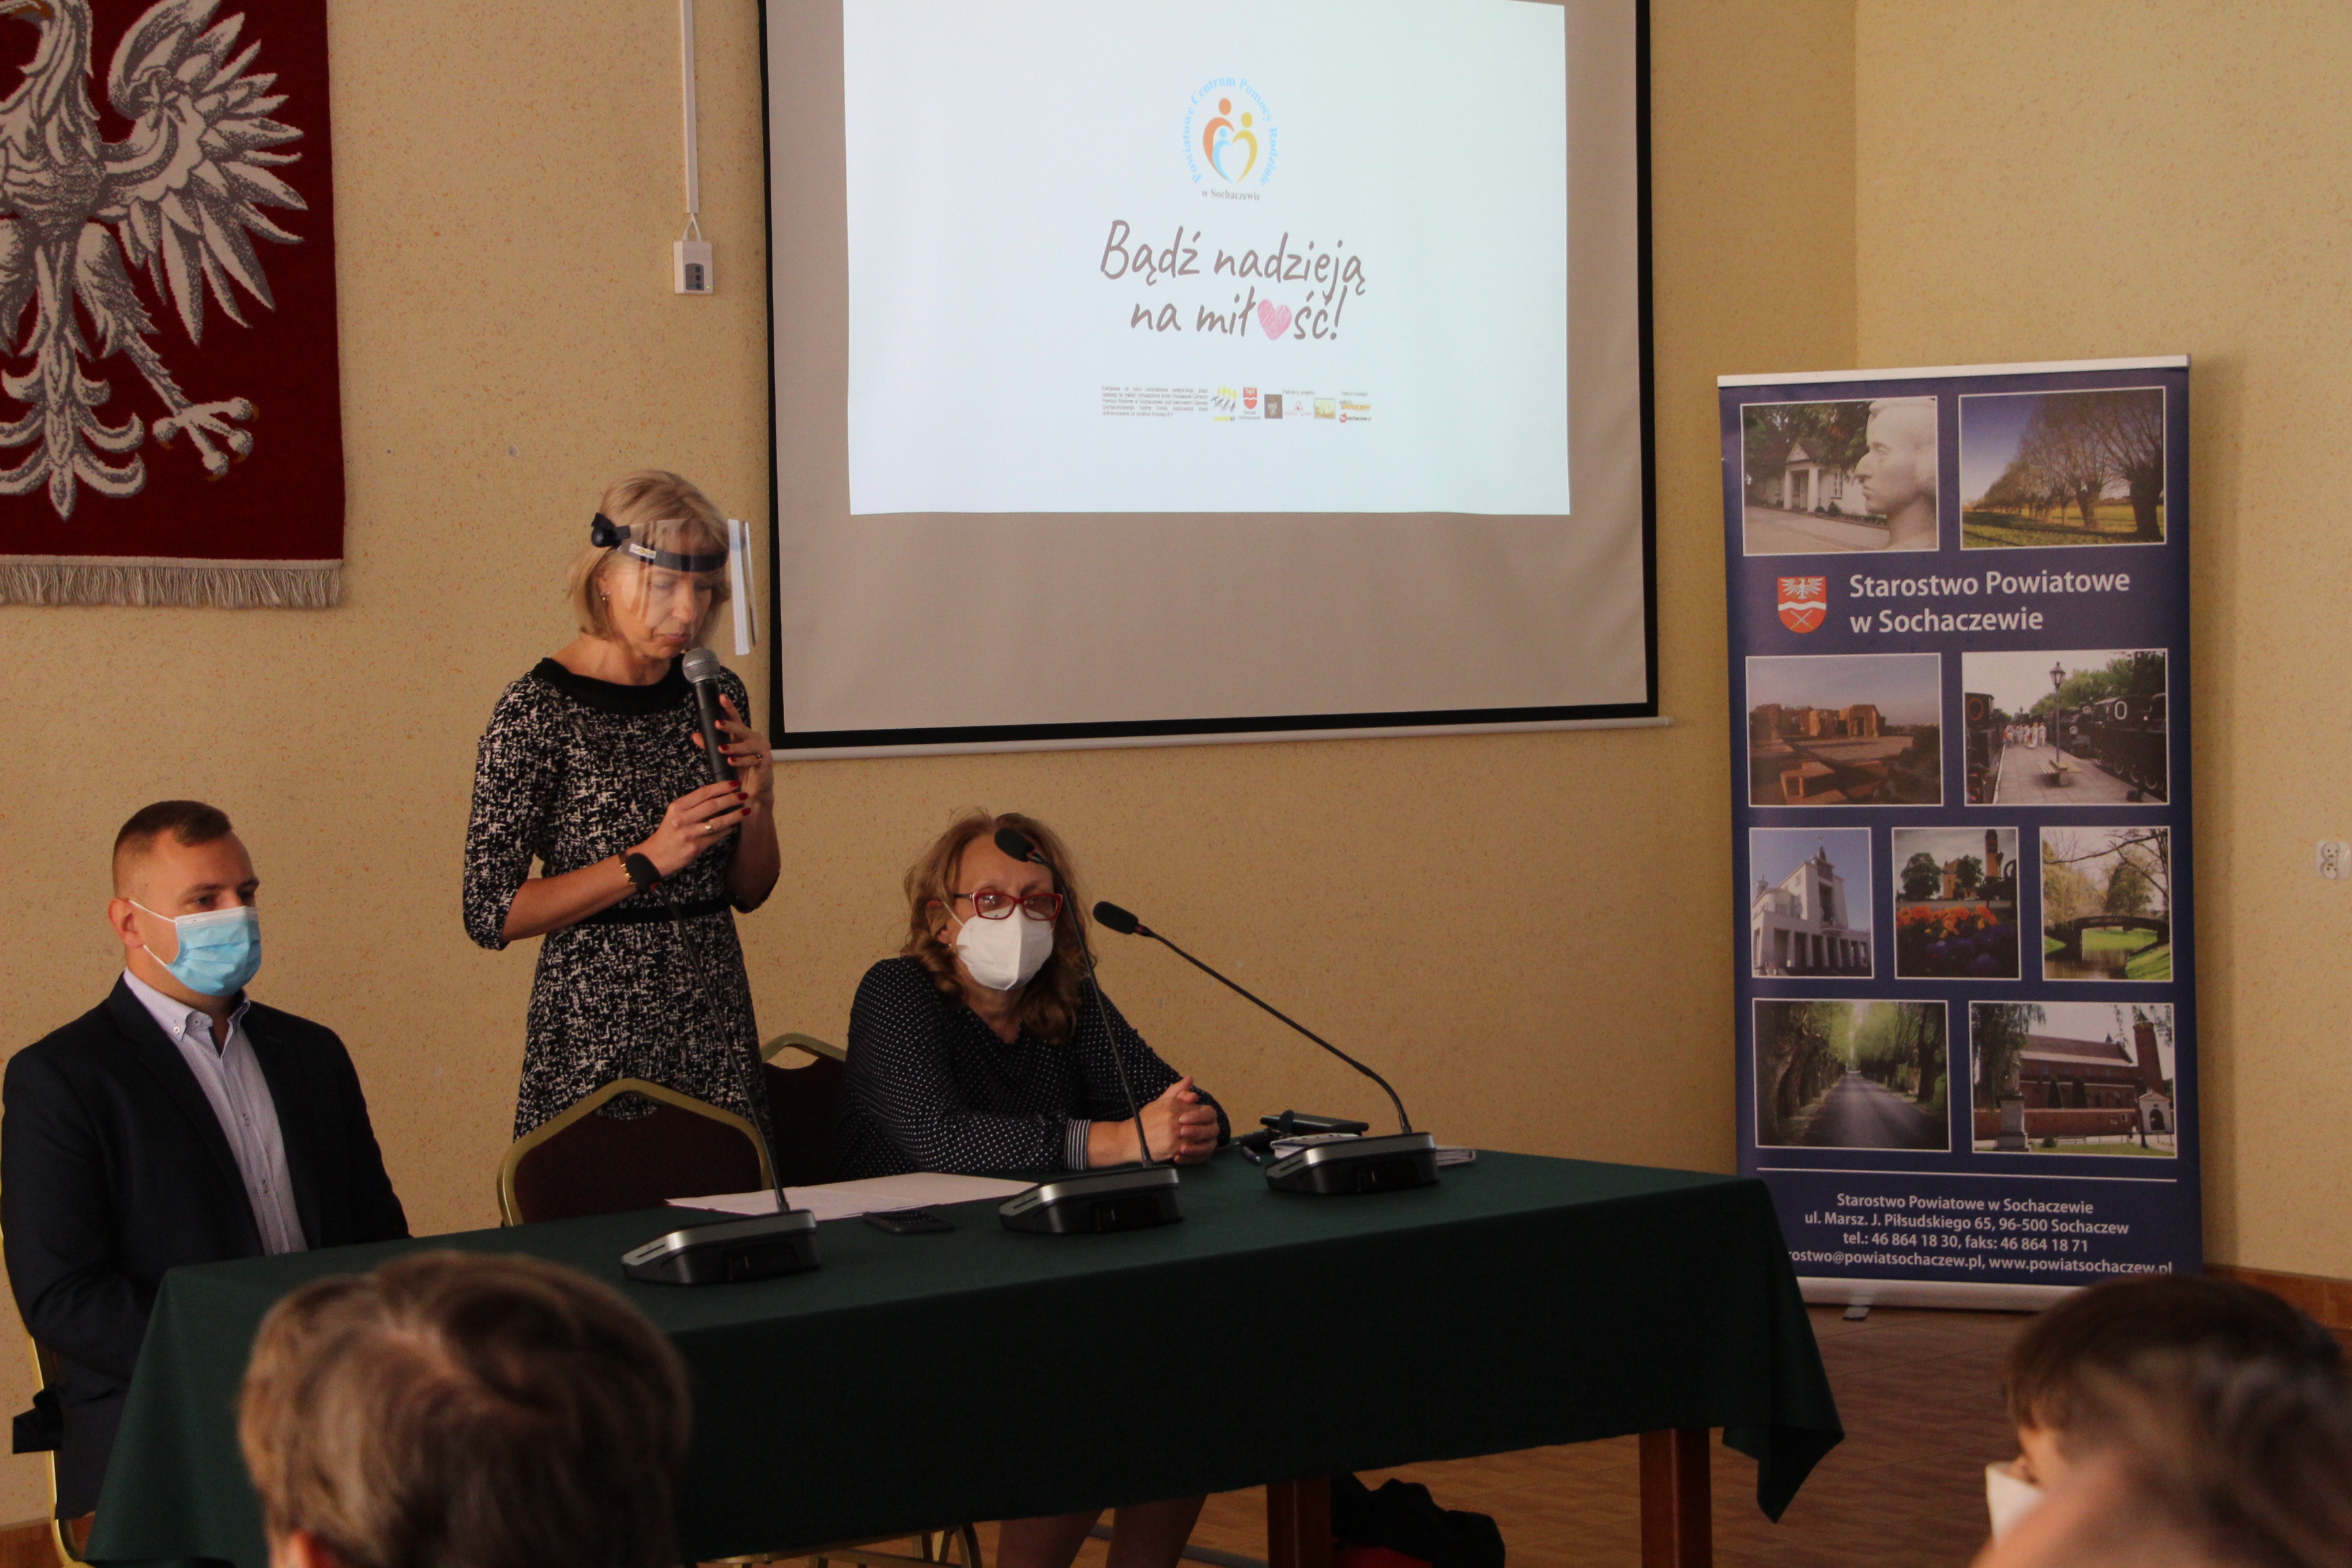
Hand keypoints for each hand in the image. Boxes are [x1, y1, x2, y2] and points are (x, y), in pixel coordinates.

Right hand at [636, 779, 750, 878]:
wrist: (655, 856)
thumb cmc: (668, 833)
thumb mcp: (675, 814)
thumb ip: (693, 805)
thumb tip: (719, 796)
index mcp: (677, 807)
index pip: (703, 792)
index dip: (721, 787)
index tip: (734, 784)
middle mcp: (682, 819)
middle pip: (713, 805)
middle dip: (732, 799)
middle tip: (744, 795)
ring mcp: (689, 834)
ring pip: (718, 821)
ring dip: (735, 815)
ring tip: (745, 810)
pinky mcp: (695, 847)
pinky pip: (717, 836)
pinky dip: (728, 830)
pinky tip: (734, 826)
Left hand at [694, 695, 774, 810]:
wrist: (753, 791)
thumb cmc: (739, 771)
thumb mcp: (722, 756)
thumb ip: (710, 745)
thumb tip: (695, 735)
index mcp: (743, 735)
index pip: (735, 718)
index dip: (729, 708)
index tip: (721, 698)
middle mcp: (754, 739)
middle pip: (742, 729)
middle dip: (729, 726)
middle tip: (717, 724)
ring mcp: (762, 749)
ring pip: (747, 744)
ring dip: (734, 747)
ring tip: (721, 749)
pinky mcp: (766, 761)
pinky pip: (753, 759)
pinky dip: (742, 761)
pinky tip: (732, 761)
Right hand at [1137, 1077, 1220, 1164]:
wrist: (1130, 1138)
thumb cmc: (1146, 1120)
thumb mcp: (1160, 1101)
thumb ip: (1177, 1090)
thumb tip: (1191, 1078)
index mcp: (1172, 1104)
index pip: (1197, 1108)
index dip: (1198, 1115)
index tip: (1193, 1120)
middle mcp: (1173, 1117)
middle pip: (1198, 1122)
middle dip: (1200, 1126)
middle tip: (1196, 1130)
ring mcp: (1174, 1133)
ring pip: (1196, 1134)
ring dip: (1197, 1137)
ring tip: (1191, 1138)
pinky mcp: (1173, 1147)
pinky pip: (1191, 1147)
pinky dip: (1192, 1147)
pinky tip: (1188, 1146)